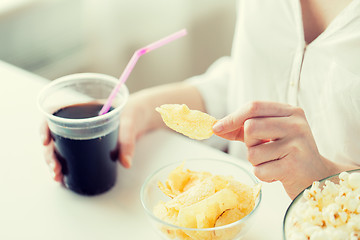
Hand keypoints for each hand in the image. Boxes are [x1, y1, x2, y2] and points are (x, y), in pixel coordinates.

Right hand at [40, 93, 153, 181]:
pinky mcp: (89, 144)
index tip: (45, 142)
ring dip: (54, 161)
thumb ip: (128, 141)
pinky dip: (65, 165)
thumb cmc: (134, 112)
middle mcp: (78, 120)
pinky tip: (63, 177)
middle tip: (55, 169)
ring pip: (60, 147)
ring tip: (57, 176)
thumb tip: (126, 162)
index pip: (55, 114)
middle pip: (54, 135)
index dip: (45, 127)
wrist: (142, 116)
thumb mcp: (131, 122)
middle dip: (49, 153)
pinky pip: (72, 153)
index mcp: (84, 108)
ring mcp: (82, 133)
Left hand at [212, 101, 335, 198]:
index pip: (254, 107)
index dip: (232, 117)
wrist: (317, 177)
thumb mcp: (270, 134)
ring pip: (252, 152)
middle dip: (249, 143)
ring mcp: (297, 145)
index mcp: (290, 111)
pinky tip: (279, 174)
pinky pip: (259, 171)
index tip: (216, 128)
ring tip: (274, 162)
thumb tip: (216, 127)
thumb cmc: (288, 154)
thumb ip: (244, 128)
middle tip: (263, 149)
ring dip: (256, 162)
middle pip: (250, 127)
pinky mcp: (294, 166)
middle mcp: (296, 124)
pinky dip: (264, 175)